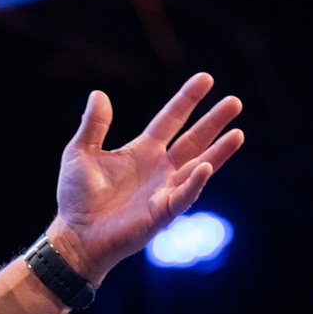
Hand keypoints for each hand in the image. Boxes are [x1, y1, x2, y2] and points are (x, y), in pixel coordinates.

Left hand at [47, 73, 242, 283]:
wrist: (75, 235)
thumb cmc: (77, 196)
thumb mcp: (80, 152)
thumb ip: (94, 125)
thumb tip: (99, 93)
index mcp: (142, 150)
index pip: (171, 119)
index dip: (187, 99)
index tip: (206, 78)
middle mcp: (159, 168)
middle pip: (193, 139)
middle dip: (214, 121)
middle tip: (235, 101)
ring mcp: (164, 190)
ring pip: (198, 167)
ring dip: (218, 152)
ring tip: (238, 134)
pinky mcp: (161, 213)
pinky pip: (183, 196)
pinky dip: (195, 182)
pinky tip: (205, 166)